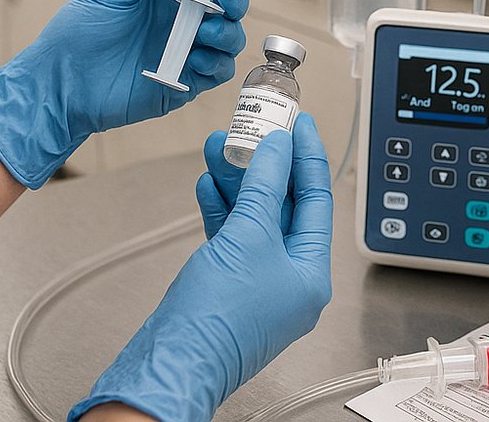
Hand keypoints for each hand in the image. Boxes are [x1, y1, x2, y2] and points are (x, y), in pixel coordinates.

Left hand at [0, 0, 254, 186]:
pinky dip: (215, 63)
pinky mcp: (184, 82)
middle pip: (229, 3)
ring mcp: (186, 50)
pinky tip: (195, 58)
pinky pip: (218, 72)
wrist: (58, 83)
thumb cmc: (79, 30)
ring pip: (231, 37)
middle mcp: (183, 18)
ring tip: (206, 30)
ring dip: (228, 30)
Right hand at [68, 114, 333, 421]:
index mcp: (311, 273)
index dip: (307, 156)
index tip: (298, 123)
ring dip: (237, 181)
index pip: (317, 199)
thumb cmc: (216, 318)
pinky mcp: (227, 286)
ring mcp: (257, 284)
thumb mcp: (248, 236)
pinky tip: (208, 183)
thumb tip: (277, 149)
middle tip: (254, 128)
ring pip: (253, 218)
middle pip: (284, 206)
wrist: (170, 364)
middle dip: (264, 165)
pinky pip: (231, 237)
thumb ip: (264, 185)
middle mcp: (289, 279)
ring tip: (219, 146)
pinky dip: (220, 209)